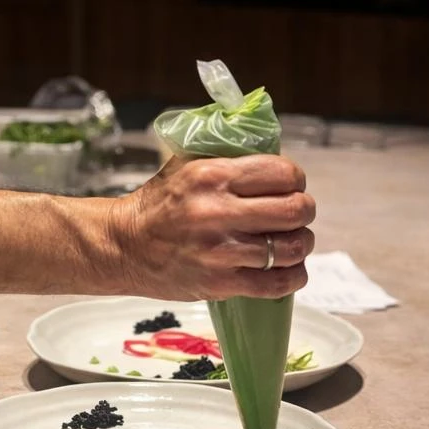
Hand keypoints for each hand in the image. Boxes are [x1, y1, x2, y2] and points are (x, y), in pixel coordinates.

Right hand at [111, 154, 314, 300]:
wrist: (124, 246)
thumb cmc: (159, 203)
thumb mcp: (186, 164)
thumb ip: (226, 153)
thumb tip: (269, 144)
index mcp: (212, 175)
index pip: (283, 173)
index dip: (295, 179)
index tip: (289, 186)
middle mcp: (218, 212)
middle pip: (295, 210)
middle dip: (304, 211)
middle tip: (295, 214)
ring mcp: (220, 251)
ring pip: (292, 248)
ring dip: (301, 244)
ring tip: (291, 241)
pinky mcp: (220, 283)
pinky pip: (277, 284)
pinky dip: (293, 276)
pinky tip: (287, 269)